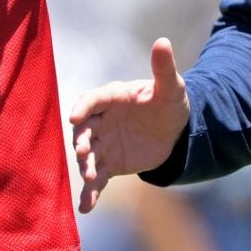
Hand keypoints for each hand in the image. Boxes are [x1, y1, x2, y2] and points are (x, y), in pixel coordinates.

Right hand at [68, 38, 190, 213]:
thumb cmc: (169, 103)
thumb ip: (164, 68)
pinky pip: (97, 180)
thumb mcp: (171, 87)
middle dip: (81, 140)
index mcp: (112, 98)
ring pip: (88, 156)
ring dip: (85, 166)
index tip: (75, 118)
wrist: (175, 132)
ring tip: (90, 178)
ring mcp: (103, 144)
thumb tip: (163, 41)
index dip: (82, 108)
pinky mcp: (109, 165)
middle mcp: (102, 121)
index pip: (92, 100)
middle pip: (84, 130)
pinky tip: (86, 208)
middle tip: (84, 151)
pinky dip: (90, 194)